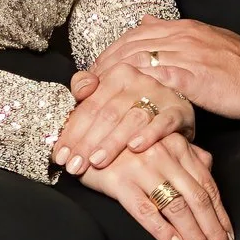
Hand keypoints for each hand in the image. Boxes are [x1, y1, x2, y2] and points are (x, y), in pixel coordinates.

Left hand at [49, 62, 194, 175]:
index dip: (72, 132)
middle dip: (88, 142)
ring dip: (113, 142)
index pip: (90, 106)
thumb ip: (87, 91)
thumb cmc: (133, 107)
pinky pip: (163, 122)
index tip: (60, 156)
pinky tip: (135, 148)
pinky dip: (149, 134)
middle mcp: (139, 80)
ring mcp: (161, 94)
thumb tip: (78, 89)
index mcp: (117, 74)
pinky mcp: (179, 110)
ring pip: (132, 119)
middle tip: (75, 165)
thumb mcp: (108, 96)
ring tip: (97, 161)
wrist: (173, 109)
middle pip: (108, 114)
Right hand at [78, 132, 233, 239]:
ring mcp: (141, 168)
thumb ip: (185, 153)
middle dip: (212, 229)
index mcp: (178, 146)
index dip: (221, 214)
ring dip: (193, 234)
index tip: (228, 237)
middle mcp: (164, 155)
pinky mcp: (118, 181)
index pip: (207, 186)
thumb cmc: (124, 143)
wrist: (83, 136)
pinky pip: (145, 209)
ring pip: (176, 207)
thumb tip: (208, 165)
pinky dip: (162, 229)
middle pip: (197, 199)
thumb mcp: (158, 141)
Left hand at [84, 19, 239, 122]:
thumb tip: (146, 20)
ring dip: (113, 106)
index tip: (91, 82)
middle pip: (125, 55)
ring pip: (136, 76)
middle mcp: (177, 38)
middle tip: (83, 110)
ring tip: (97, 133)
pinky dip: (144, 117)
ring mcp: (185, 58)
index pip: (130, 39)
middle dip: (100, 83)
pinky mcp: (195, 80)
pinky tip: (132, 139)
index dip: (106, 60)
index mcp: (178, 29)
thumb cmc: (239, 64)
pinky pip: (161, 96)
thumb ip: (173, 33)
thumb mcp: (203, 38)